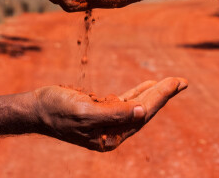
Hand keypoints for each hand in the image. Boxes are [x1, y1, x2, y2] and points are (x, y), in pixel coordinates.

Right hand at [33, 77, 187, 151]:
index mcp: (110, 136)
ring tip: (171, 82)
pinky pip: (124, 101)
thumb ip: (114, 114)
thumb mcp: (85, 112)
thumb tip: (142, 112)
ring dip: (153, 93)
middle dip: (162, 95)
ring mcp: (107, 121)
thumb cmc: (57, 110)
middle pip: (143, 111)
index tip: (176, 82)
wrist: (36, 108)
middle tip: (182, 81)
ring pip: (136, 106)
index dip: (160, 97)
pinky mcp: (100, 111)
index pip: (142, 114)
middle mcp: (112, 131)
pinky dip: (137, 92)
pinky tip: (147, 85)